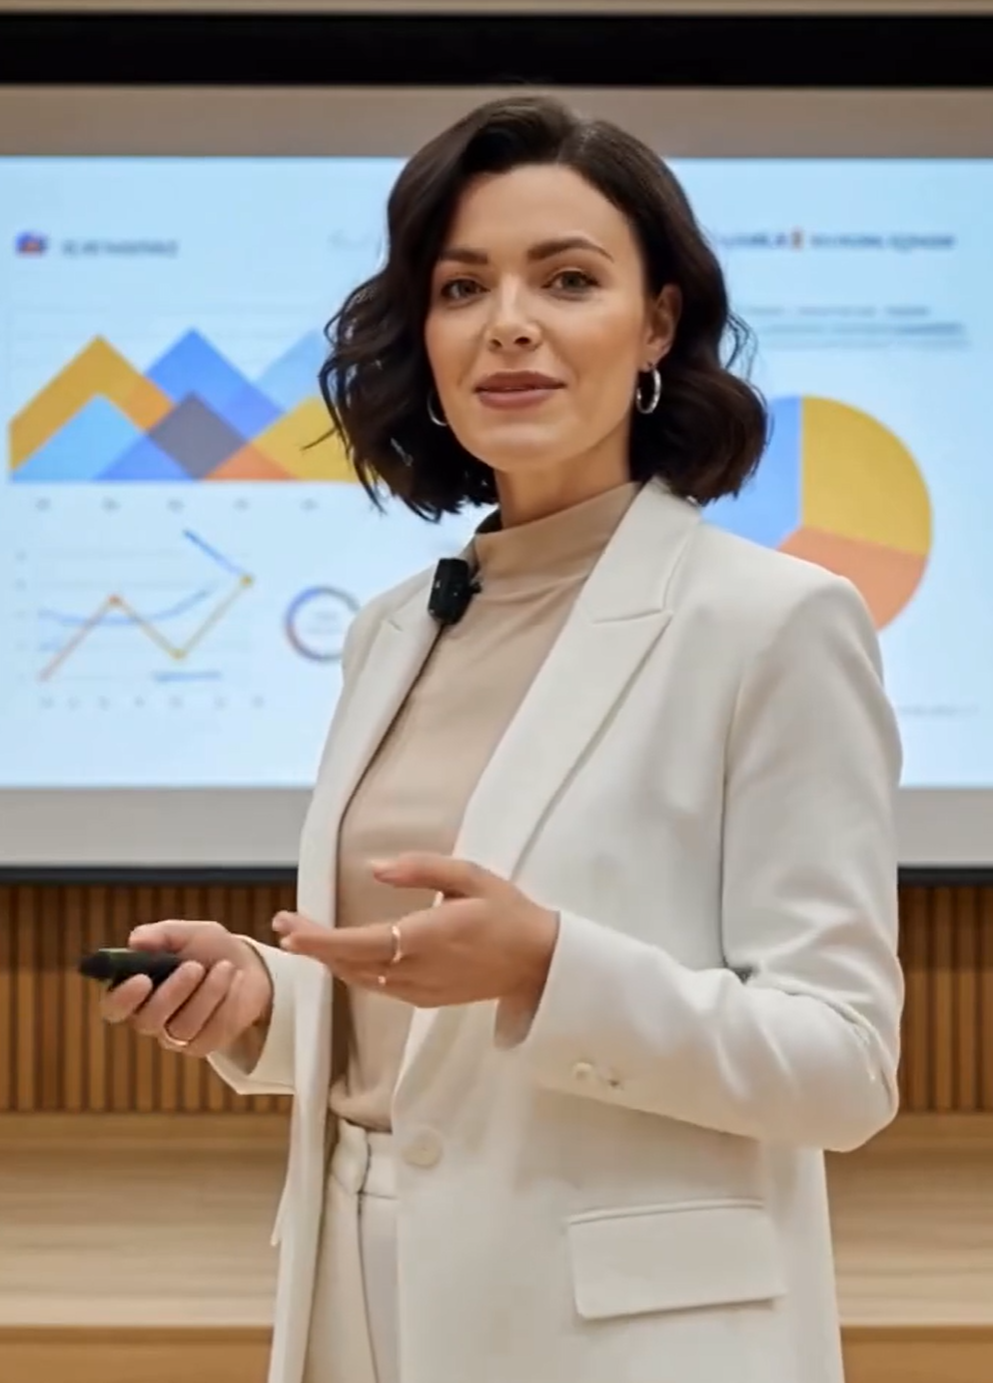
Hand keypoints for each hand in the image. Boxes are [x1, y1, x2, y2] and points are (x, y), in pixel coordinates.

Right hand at [98, 920, 273, 1058]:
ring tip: (225, 967)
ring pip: (182, 1027)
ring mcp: (175, 1036)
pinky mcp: (203, 1045)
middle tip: (194, 966)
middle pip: (147, 1021)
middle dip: (172, 993)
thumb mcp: (189, 933)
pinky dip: (227, 1002)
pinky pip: (211, 1032)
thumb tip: (136, 941)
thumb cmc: (208, 949)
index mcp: (135, 990)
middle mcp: (149, 1017)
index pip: (114, 1006)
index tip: (142, 979)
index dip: (122, 998)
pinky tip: (236, 981)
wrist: (249, 966)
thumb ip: (162, 935)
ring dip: (207, 993)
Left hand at [273, 853, 558, 1011]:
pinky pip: (378, 986)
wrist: (538, 962)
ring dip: (330, 959)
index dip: (323, 941)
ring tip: (303, 935)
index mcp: (429, 938)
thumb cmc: (507, 912)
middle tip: (284, 923)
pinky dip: (353, 969)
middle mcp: (419, 971)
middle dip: (314, 946)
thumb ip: (422, 868)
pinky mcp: (424, 1000)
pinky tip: (341, 954)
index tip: (291, 930)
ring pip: (361, 978)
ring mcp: (421, 990)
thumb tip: (375, 867)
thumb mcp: (471, 876)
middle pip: (352, 964)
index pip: (362, 943)